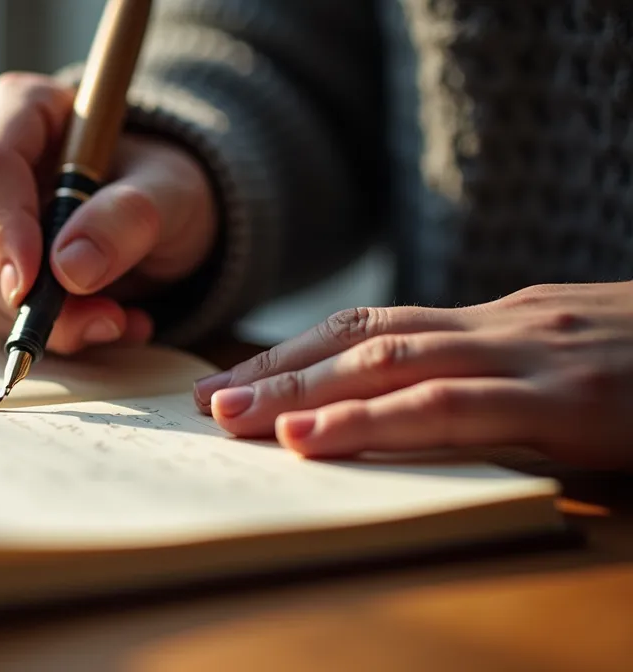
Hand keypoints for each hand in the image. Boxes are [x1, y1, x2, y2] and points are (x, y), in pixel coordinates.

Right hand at [0, 72, 217, 354]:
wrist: (160, 219)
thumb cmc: (160, 188)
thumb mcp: (171, 194)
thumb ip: (128, 219)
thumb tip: (69, 267)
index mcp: (22, 108)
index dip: (6, 228)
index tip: (33, 285)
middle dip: (33, 297)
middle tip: (109, 321)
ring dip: (36, 322)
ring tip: (114, 321)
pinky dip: (27, 331)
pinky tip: (87, 325)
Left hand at [195, 282, 632, 469]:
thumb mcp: (570, 370)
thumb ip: (495, 390)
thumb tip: (413, 422)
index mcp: (500, 323)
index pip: (377, 328)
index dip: (298, 350)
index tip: (236, 378)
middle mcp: (505, 327)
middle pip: (365, 339)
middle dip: (278, 367)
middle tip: (205, 403)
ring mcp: (535, 355)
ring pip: (394, 363)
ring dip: (303, 390)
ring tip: (235, 419)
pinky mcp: (569, 397)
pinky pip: (453, 408)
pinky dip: (374, 422)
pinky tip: (315, 437)